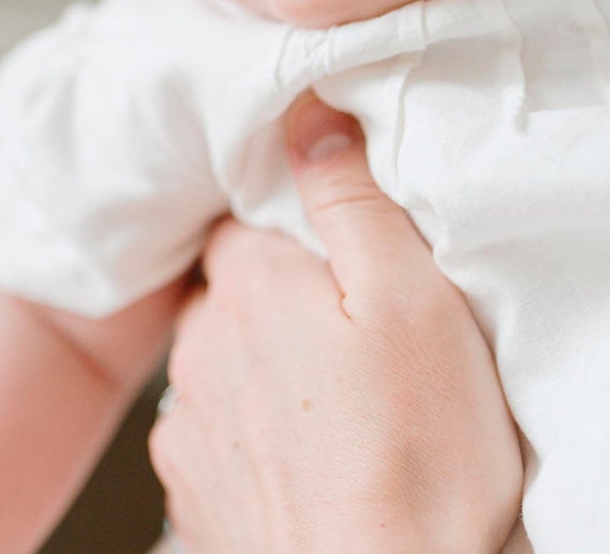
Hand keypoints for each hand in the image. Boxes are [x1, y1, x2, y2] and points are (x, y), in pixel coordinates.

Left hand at [150, 94, 522, 553]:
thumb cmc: (420, 464)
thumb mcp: (413, 297)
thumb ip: (351, 196)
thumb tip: (308, 111)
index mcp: (247, 285)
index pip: (247, 216)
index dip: (297, 225)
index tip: (345, 252)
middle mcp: (199, 349)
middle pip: (235, 287)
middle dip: (283, 294)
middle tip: (362, 328)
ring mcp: (189, 429)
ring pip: (224, 361)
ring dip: (267, 366)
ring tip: (346, 402)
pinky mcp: (196, 498)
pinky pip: (219, 434)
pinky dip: (256, 435)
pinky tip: (315, 457)